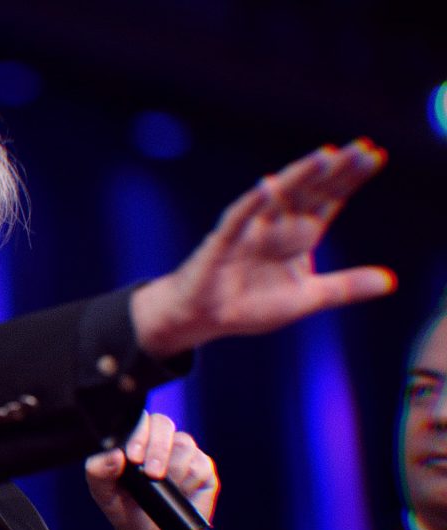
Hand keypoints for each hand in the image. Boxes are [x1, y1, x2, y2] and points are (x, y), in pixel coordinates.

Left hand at [85, 412, 218, 529]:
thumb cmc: (124, 509)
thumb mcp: (103, 494)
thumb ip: (98, 472)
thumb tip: (114, 455)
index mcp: (134, 439)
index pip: (138, 419)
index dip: (138, 434)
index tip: (132, 458)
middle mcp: (159, 440)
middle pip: (163, 424)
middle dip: (157, 448)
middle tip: (152, 475)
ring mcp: (183, 453)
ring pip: (184, 446)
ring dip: (173, 471)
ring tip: (163, 490)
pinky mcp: (202, 469)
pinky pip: (200, 466)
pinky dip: (189, 482)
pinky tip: (180, 494)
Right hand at [131, 138, 395, 357]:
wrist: (204, 316)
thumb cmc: (249, 303)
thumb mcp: (307, 298)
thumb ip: (345, 287)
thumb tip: (390, 281)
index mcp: (300, 234)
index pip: (330, 198)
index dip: (351, 178)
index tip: (376, 156)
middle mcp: (279, 224)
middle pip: (311, 189)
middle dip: (336, 170)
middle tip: (363, 148)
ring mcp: (252, 227)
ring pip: (279, 195)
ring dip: (301, 176)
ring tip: (326, 157)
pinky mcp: (225, 239)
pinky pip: (240, 216)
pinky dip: (254, 200)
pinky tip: (269, 184)